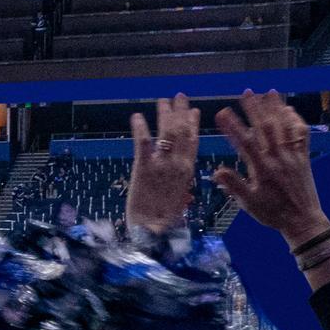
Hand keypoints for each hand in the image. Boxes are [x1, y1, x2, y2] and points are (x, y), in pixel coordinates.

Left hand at [126, 95, 200, 232]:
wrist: (152, 232)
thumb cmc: (165, 221)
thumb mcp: (179, 201)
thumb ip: (182, 189)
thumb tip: (187, 191)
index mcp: (188, 171)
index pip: (193, 141)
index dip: (193, 124)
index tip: (193, 111)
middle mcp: (178, 164)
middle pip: (182, 132)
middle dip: (180, 112)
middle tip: (179, 97)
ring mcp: (161, 164)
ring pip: (166, 132)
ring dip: (164, 114)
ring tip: (163, 100)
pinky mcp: (143, 168)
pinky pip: (143, 143)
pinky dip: (140, 127)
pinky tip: (137, 116)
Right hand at [210, 90, 329, 242]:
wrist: (303, 221)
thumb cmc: (273, 214)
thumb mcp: (248, 203)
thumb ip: (233, 185)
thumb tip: (216, 172)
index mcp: (262, 169)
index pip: (245, 143)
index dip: (233, 126)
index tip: (222, 113)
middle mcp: (278, 158)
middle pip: (266, 127)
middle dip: (255, 108)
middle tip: (246, 92)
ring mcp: (292, 156)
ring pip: (284, 126)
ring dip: (275, 108)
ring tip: (268, 92)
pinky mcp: (303, 157)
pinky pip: (301, 134)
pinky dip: (295, 120)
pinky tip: (288, 109)